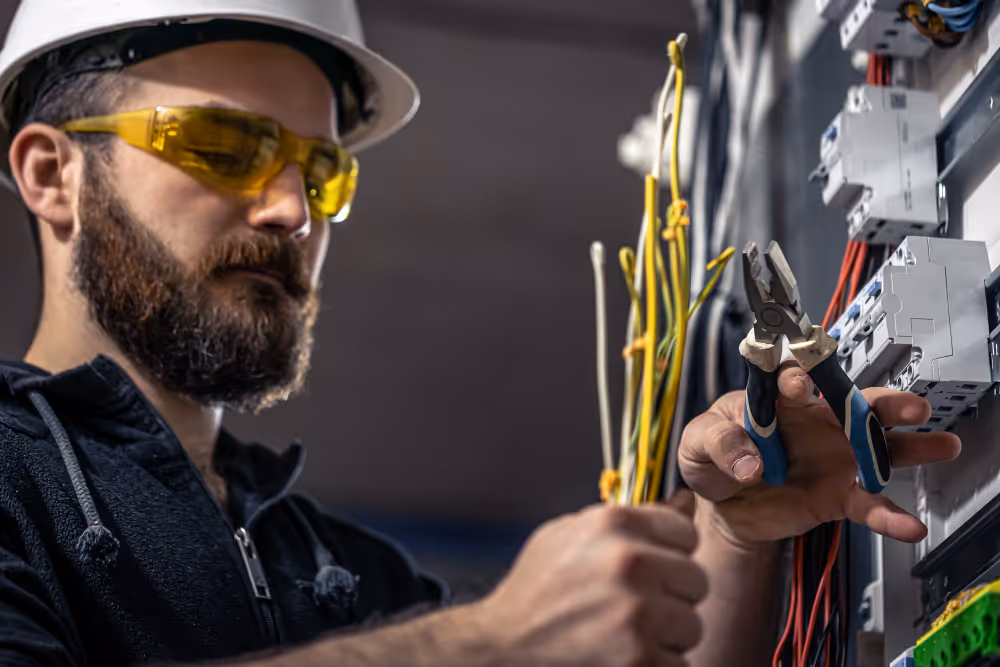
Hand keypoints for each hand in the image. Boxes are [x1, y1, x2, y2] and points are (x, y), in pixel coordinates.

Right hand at [472, 492, 705, 666]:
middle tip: (633, 607)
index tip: (649, 569)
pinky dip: (654, 666)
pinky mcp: (639, 661)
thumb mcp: (571, 535)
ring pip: (691, 625)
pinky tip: (620, 658)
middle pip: (696, 580)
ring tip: (624, 634)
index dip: (668, 554)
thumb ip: (632, 518)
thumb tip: (686, 501)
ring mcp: (637, 615)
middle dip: (670, 596)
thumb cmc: (536, 590)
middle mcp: (630, 563)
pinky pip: (679, 664)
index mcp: (613, 524)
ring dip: (665, 635)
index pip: (685, 533)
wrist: (501, 648)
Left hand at [679, 361, 960, 545]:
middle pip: (855, 406)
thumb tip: (746, 463)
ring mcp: (832, 458)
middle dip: (885, 403)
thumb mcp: (697, 443)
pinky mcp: (836, 495)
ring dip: (910, 447)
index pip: (793, 380)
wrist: (723, 503)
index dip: (796, 380)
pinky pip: (867, 504)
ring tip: (943, 444)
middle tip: (910, 405)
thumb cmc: (712, 456)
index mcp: (778, 399)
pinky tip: (909, 525)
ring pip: (877, 448)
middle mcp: (815, 422)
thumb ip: (718, 443)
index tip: (796, 385)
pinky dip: (888, 515)